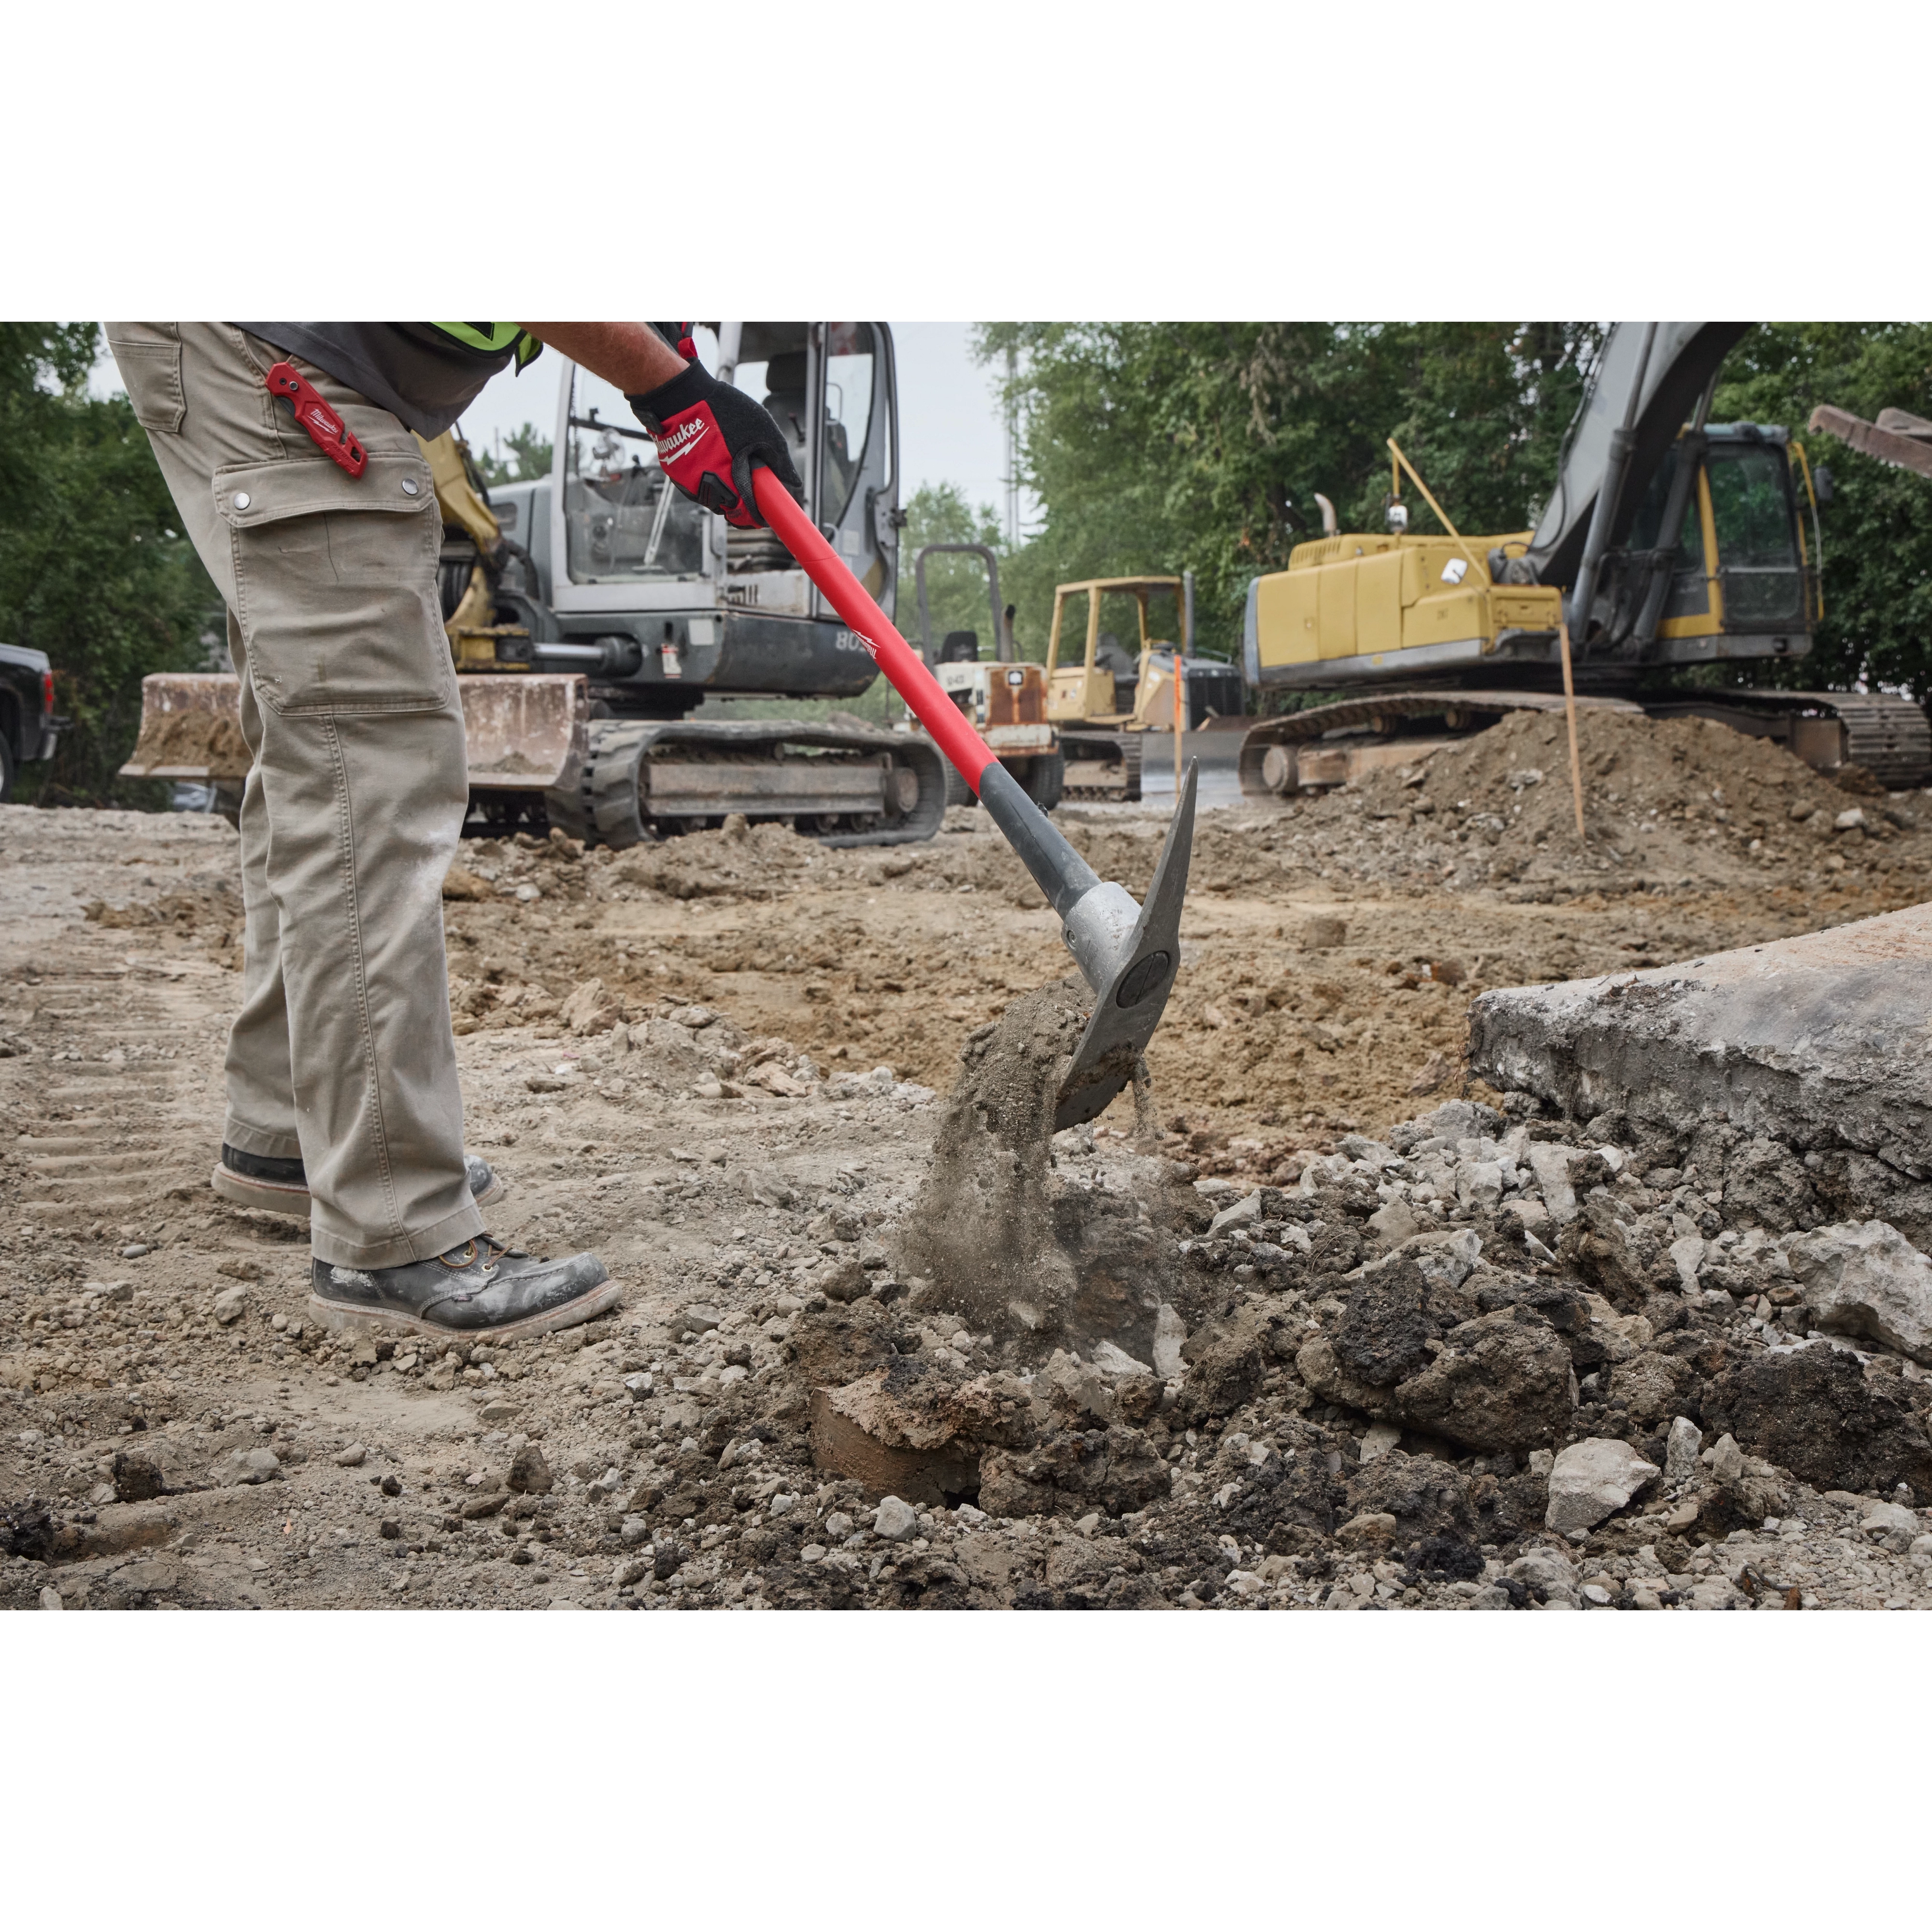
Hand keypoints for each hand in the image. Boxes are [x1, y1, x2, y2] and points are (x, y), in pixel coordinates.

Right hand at [628, 333, 803, 528]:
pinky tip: (711, 458)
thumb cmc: (720, 408)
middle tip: (748, 482)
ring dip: (723, 490)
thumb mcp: (762, 430)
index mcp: (730, 481)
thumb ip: (779, 459)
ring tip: (728, 465)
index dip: (757, 516)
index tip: (764, 512)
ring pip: (712, 500)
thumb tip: (793, 481)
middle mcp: (707, 488)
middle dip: (741, 501)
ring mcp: (688, 483)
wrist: (678, 396)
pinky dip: (706, 479)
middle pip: (729, 510)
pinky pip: (696, 486)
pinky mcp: (677, 475)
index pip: (746, 516)